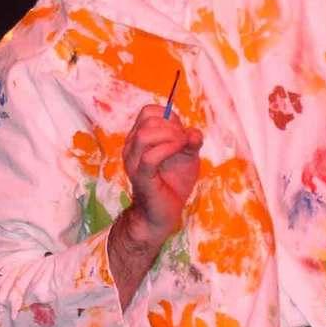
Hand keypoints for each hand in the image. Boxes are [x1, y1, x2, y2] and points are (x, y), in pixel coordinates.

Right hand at [118, 105, 202, 249]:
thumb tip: (193, 132)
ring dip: (169, 136)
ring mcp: (133, 161)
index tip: (181, 132)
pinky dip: (168, 149)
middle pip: (147, 119)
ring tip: (181, 146)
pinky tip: (178, 152)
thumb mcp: (188, 157)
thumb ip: (191, 142)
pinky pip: (150, 157)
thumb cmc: (173, 184)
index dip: (169, 116)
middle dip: (172, 125)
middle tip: (184, 141)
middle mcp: (132, 146)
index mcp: (140, 138)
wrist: (163, 214)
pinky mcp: (140, 176)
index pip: (148, 112)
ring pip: (144, 135)